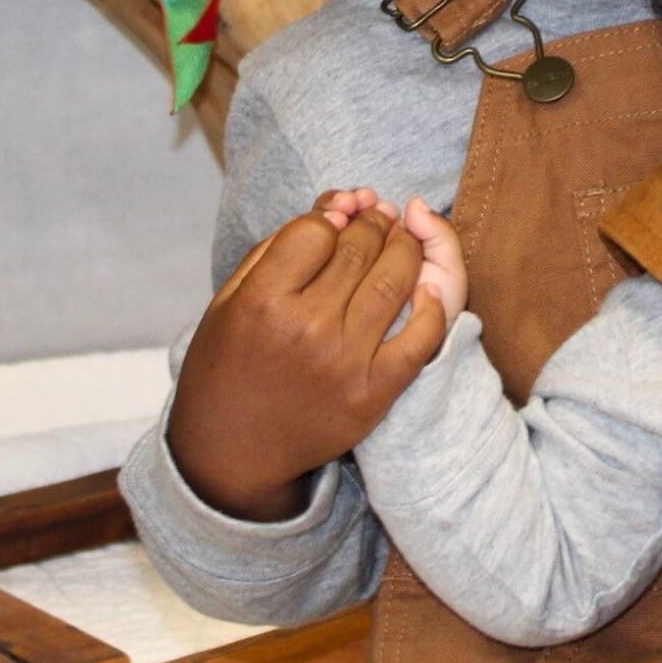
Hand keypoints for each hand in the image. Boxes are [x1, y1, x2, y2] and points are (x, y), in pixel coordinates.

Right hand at [166, 200, 451, 522]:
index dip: (328, 218)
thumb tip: (336, 209)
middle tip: (377, 216)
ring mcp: (346, 360)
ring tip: (400, 238)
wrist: (231, 453)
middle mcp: (306, 329)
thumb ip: (277, 249)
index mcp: (261, 304)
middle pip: (359, 248)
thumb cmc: (229, 365)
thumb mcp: (229, 302)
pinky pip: (422, 336)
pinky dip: (432, 304)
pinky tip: (426, 287)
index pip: (315, 231)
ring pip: (396, 278)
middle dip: (372, 223)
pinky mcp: (376, 391)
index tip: (332, 222)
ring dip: (405, 247)